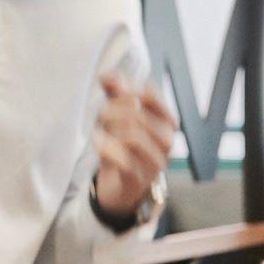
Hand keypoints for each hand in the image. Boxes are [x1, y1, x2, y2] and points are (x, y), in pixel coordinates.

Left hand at [92, 75, 176, 220]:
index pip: (149, 94)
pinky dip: (107, 148)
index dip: (125, 90)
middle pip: (136, 113)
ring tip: (99, 132)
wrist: (121, 188)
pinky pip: (124, 160)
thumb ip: (115, 94)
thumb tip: (106, 74)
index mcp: (166, 121)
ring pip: (131, 135)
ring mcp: (155, 162)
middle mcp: (166, 141)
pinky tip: (97, 143)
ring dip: (108, 130)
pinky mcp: (139, 179)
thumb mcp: (120, 117)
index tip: (112, 96)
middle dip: (111, 111)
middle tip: (100, 117)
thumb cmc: (125, 147)